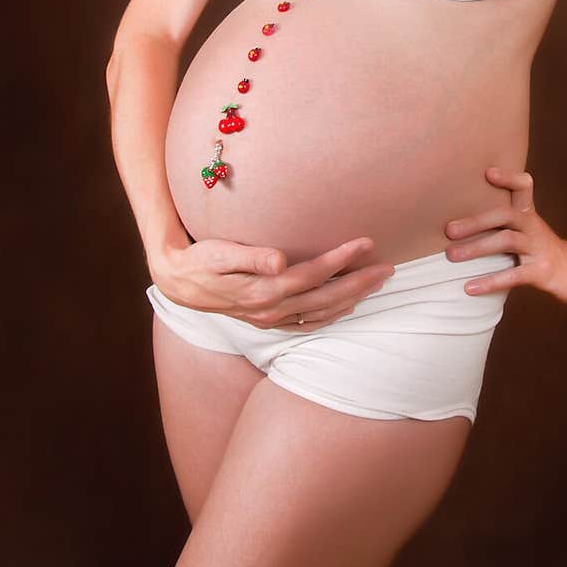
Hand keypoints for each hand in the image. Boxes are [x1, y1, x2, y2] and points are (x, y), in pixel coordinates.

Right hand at [152, 237, 394, 331]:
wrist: (178, 282)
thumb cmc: (200, 260)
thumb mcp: (220, 253)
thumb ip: (250, 256)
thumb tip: (280, 260)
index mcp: (262, 291)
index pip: (312, 274)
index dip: (341, 259)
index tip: (366, 243)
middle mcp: (270, 310)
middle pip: (325, 298)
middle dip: (359, 283)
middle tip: (388, 268)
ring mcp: (270, 319)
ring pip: (321, 313)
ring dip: (352, 299)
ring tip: (376, 283)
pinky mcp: (267, 321)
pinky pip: (307, 323)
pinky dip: (330, 316)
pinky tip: (346, 307)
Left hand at [444, 167, 566, 307]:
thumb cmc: (541, 251)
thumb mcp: (526, 230)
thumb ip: (502, 222)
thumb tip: (457, 221)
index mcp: (528, 215)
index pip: (523, 187)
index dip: (508, 178)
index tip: (488, 172)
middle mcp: (534, 227)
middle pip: (505, 215)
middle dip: (476, 221)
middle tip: (449, 230)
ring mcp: (539, 248)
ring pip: (507, 241)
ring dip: (477, 248)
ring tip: (451, 256)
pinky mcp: (542, 272)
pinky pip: (514, 275)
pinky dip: (490, 281)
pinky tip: (469, 287)